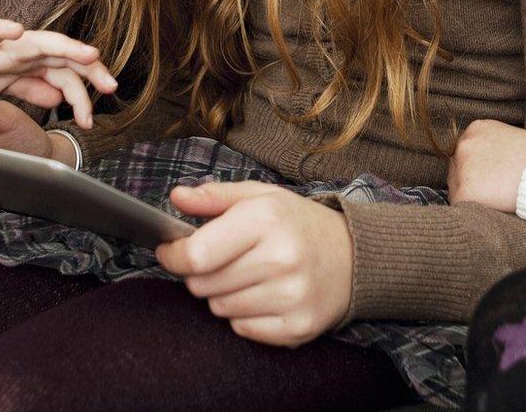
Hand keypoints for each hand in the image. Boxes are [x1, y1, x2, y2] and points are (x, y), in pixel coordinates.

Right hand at [0, 20, 117, 127]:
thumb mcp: (10, 84)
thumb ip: (34, 88)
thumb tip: (59, 99)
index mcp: (35, 61)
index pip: (68, 72)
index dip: (85, 89)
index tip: (98, 111)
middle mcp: (26, 49)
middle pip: (64, 56)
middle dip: (89, 69)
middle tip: (110, 86)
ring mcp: (5, 44)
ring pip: (39, 42)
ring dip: (66, 46)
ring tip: (88, 53)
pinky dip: (3, 29)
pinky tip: (16, 28)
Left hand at [156, 182, 353, 347]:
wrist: (353, 258)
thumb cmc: (297, 224)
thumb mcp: (260, 196)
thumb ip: (214, 196)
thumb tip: (177, 197)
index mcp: (266, 220)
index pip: (196, 254)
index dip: (174, 255)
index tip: (171, 251)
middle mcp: (281, 259)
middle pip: (203, 284)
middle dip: (202, 273)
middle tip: (224, 260)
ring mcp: (291, 296)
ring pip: (219, 308)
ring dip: (224, 294)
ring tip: (249, 276)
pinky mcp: (298, 327)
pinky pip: (242, 329)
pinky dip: (244, 316)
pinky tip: (264, 296)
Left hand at [448, 119, 525, 213]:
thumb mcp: (512, 140)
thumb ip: (492, 148)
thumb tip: (485, 165)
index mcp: (476, 129)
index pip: (465, 151)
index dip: (478, 167)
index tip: (490, 176)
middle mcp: (464, 144)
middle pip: (456, 168)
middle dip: (472, 180)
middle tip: (494, 189)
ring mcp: (462, 167)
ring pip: (457, 187)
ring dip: (472, 194)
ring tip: (497, 197)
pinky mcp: (465, 192)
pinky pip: (460, 205)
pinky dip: (473, 209)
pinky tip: (492, 205)